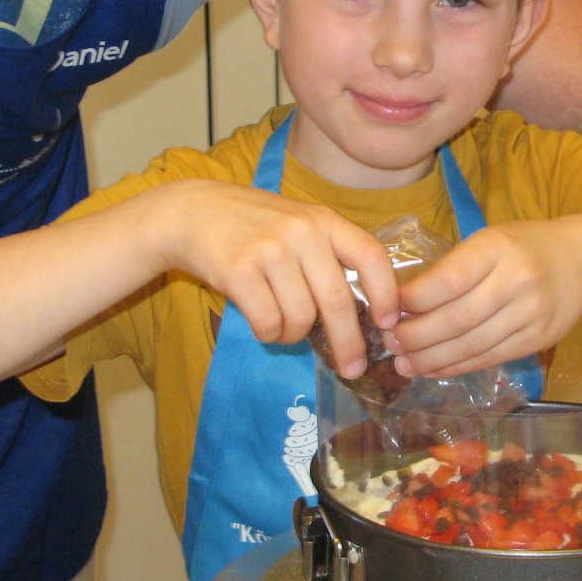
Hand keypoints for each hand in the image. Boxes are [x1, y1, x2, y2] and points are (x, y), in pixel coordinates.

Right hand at [153, 180, 399, 376]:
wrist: (193, 212)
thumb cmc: (253, 224)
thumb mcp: (299, 223)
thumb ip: (328, 255)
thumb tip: (362, 315)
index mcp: (324, 220)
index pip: (371, 256)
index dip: (386, 294)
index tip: (388, 324)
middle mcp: (302, 232)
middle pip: (338, 301)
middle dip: (349, 343)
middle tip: (352, 368)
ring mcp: (270, 250)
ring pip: (301, 318)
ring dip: (295, 336)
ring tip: (283, 325)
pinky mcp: (239, 271)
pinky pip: (269, 323)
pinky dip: (270, 334)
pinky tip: (262, 322)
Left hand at [382, 221, 581, 376]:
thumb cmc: (524, 247)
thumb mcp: (490, 241)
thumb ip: (455, 267)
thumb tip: (402, 301)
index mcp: (498, 249)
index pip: (450, 280)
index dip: (415, 301)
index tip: (389, 310)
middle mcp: (516, 282)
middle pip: (458, 318)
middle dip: (417, 336)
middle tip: (390, 343)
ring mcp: (530, 314)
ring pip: (472, 345)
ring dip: (432, 358)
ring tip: (404, 364)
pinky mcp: (536, 341)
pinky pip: (489, 358)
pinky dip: (457, 367)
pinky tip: (432, 370)